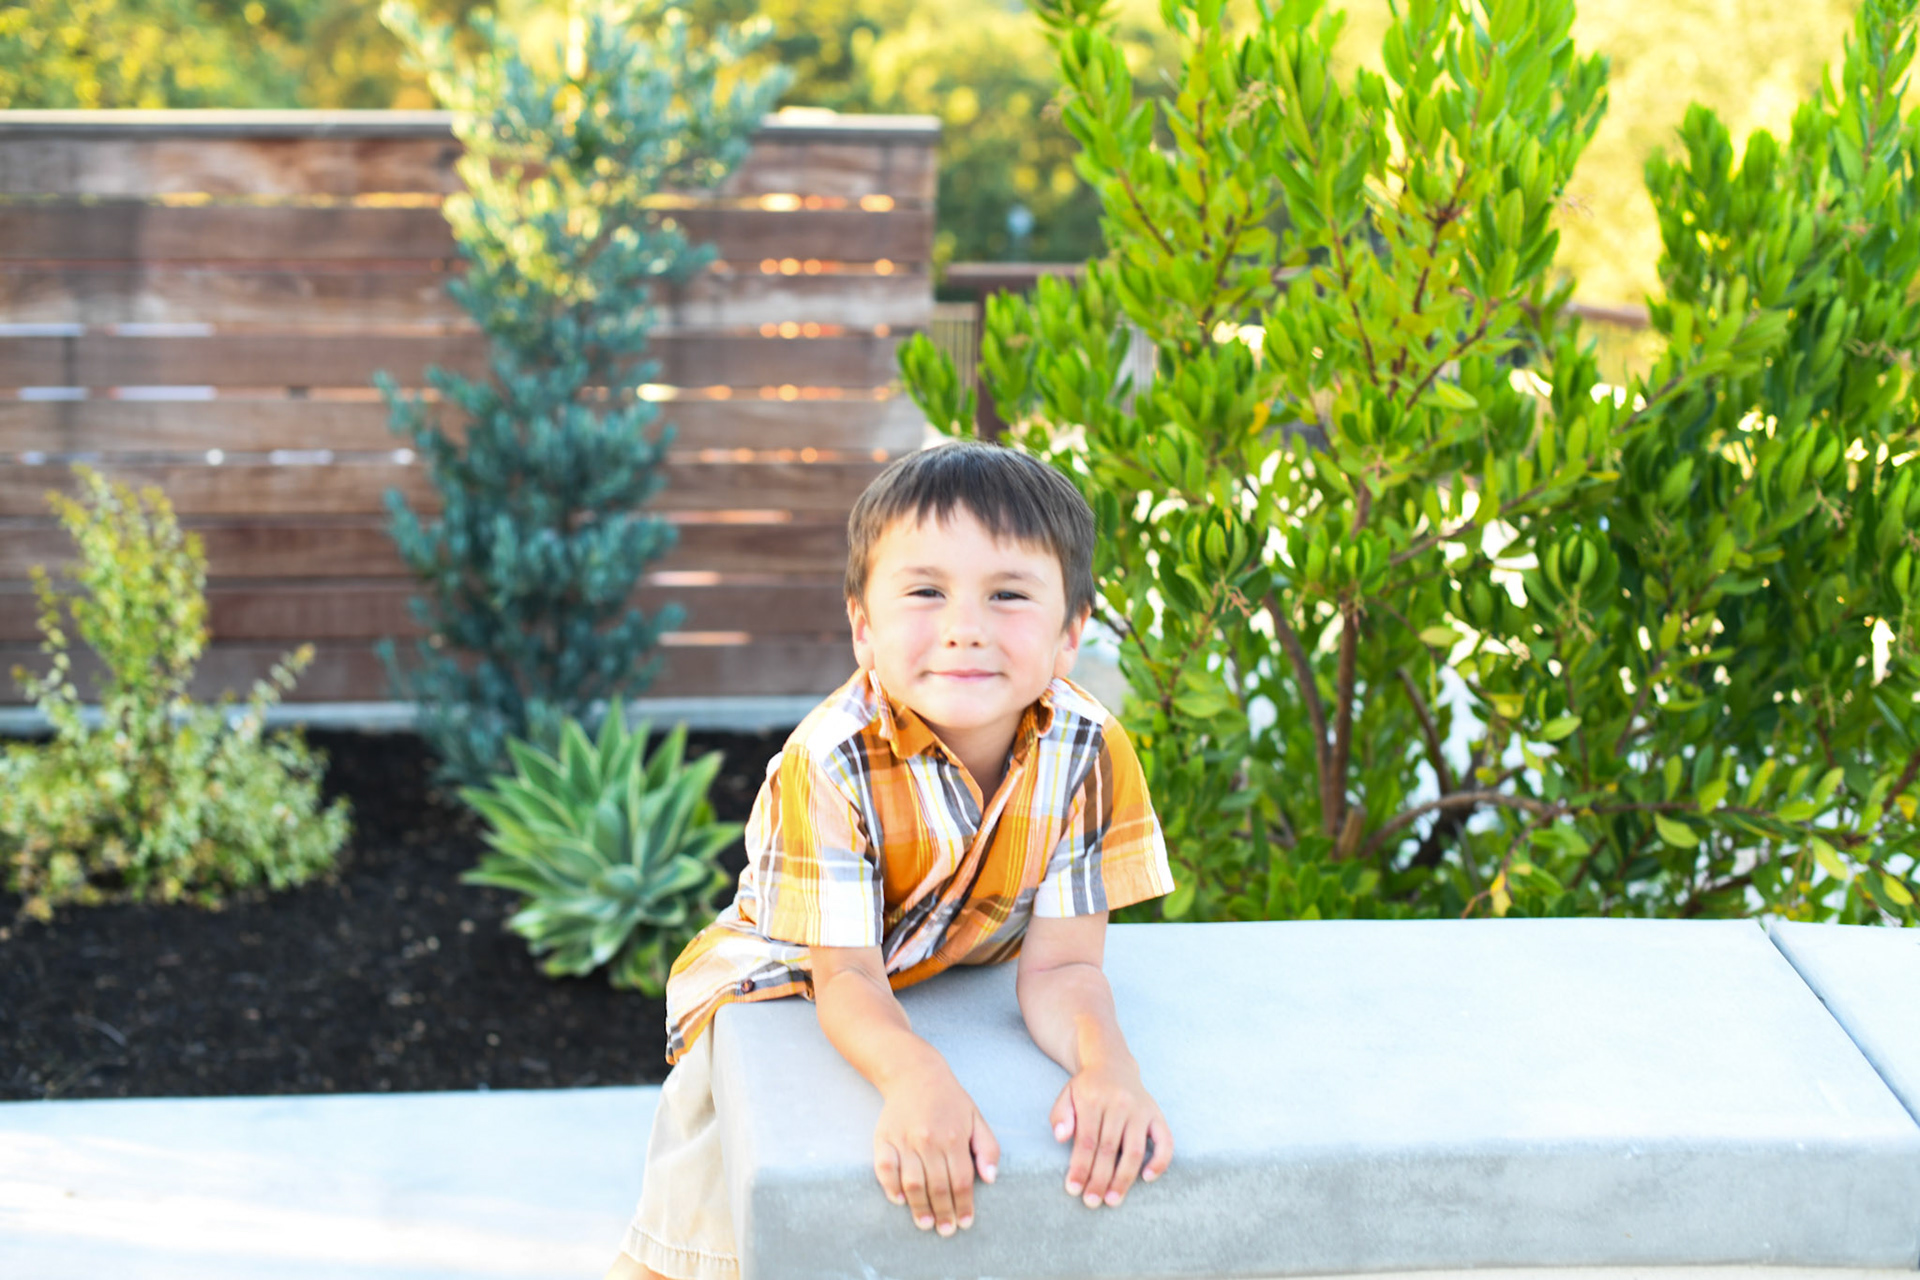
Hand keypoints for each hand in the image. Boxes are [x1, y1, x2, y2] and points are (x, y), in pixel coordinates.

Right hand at [872, 1058, 1000, 1235]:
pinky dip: (891, 1187)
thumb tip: (991, 1179)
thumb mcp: (976, 1118)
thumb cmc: (950, 1099)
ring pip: (912, 1183)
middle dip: (943, 1213)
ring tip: (926, 1223)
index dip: (964, 1206)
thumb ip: (988, 1148)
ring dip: (919, 1207)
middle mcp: (928, 1141)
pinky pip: (885, 1168)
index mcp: (953, 1138)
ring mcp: (904, 1141)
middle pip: (937, 1187)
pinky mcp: (884, 1138)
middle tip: (946, 1231)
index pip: (961, 1181)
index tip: (964, 1223)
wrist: (914, 1073)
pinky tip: (899, 1200)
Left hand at [1050, 1059, 1171, 1208]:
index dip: (1080, 1167)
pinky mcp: (1157, 1114)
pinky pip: (1165, 1141)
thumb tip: (1060, 1137)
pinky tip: (1147, 1178)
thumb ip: (1060, 1115)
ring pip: (1134, 1150)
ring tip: (1113, 1200)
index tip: (1073, 1189)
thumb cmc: (1087, 1088)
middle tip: (1091, 1202)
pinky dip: (1160, 1161)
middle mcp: (1119, 1104)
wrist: (1113, 1064)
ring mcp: (1141, 1110)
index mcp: (1094, 1100)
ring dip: (1124, 1179)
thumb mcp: (1066, 1094)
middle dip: (1099, 1179)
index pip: (1086, 1141)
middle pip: (1109, 1149)